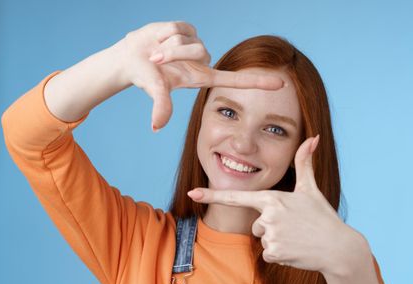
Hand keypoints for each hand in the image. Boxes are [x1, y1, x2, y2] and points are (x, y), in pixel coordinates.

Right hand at [118, 21, 284, 131]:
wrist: (130, 59)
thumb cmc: (145, 77)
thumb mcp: (155, 91)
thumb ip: (160, 106)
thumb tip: (156, 126)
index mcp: (202, 77)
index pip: (236, 81)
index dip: (257, 83)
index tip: (281, 84)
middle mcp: (202, 61)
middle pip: (197, 51)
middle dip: (173, 54)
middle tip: (155, 60)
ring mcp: (196, 44)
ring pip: (187, 39)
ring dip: (166, 46)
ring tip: (155, 52)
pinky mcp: (187, 29)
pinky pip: (179, 27)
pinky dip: (163, 33)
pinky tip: (158, 39)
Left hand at [187, 136, 367, 277]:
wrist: (338, 248)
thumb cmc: (323, 217)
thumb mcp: (311, 189)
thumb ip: (304, 163)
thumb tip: (313, 137)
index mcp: (272, 198)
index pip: (236, 196)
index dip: (212, 194)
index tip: (192, 193)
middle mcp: (267, 215)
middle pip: (256, 225)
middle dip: (271, 228)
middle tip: (294, 227)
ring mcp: (270, 235)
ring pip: (262, 240)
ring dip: (277, 242)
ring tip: (297, 238)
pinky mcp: (274, 253)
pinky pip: (268, 255)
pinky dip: (281, 255)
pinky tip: (296, 250)